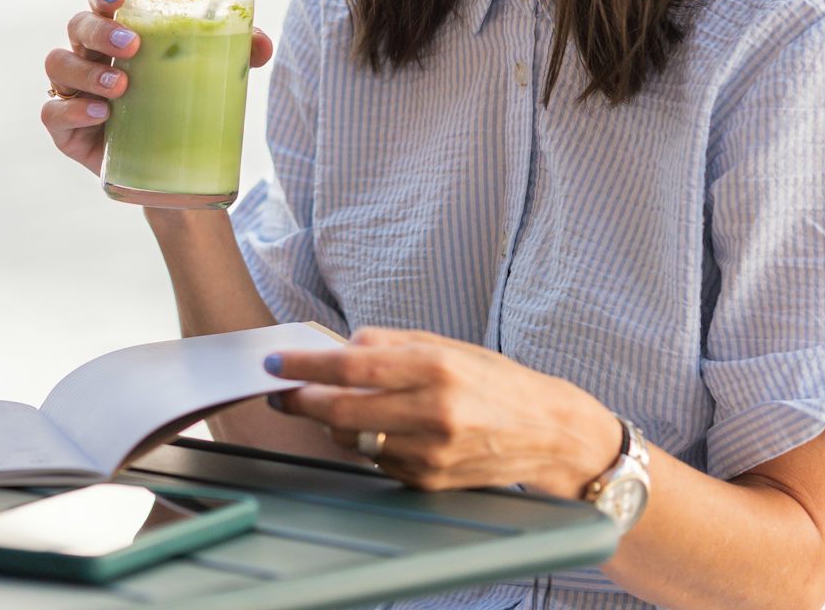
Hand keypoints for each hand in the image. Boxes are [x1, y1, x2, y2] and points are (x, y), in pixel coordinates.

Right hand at [41, 0, 273, 175]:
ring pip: (59, 64)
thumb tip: (261, 44)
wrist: (170, 175)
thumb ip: (236, 55)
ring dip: (87, 72)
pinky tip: (99, 114)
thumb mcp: (210, 79)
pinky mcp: (65, 129)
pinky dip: (72, 111)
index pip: (102, 0)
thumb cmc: (181, 109)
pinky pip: (52, 113)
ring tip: (121, 88)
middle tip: (132, 45)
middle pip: (78, 27)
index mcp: (120, 35)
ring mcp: (73, 91)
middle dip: (100, 31)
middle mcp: (90, 56)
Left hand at [267, 327, 621, 496]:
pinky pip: (376, 461)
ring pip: (353, 441)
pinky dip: (368, 444)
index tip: (277, 364)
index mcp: (436, 368)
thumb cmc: (493, 381)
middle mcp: (433, 412)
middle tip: (283, 394)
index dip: (306, 366)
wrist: (548, 432)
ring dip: (335, 423)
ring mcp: (431, 453)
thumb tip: (336, 349)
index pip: (352, 368)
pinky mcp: (429, 481)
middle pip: (342, 411)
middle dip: (303, 401)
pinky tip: (384, 430)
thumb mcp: (445, 345)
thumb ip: (388, 344)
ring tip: (342, 406)